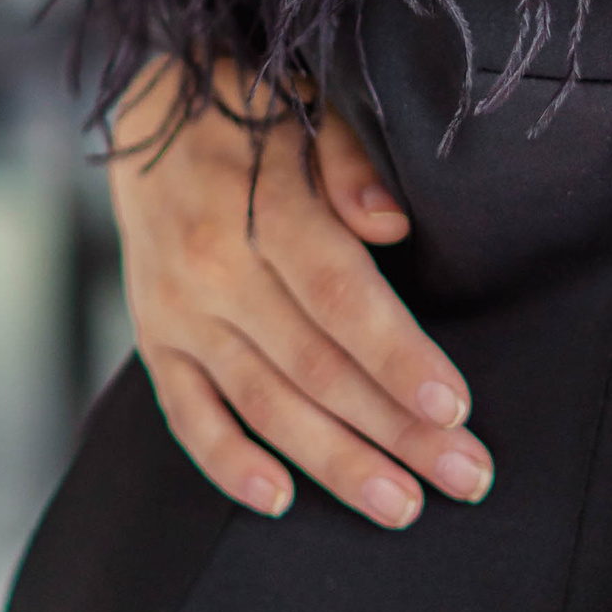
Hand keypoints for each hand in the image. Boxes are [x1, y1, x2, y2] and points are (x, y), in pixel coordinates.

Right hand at [108, 60, 491, 528]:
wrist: (146, 119)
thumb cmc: (255, 113)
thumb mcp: (307, 106)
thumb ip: (351, 162)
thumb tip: (392, 223)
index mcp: (259, 208)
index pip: (339, 296)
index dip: (397, 356)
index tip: (454, 408)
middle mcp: (212, 269)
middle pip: (316, 366)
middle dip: (396, 430)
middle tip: (465, 476)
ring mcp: (178, 314)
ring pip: (264, 403)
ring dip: (335, 462)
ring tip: (400, 505)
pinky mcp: (156, 342)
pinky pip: (188, 415)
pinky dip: (228, 462)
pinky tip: (279, 500)